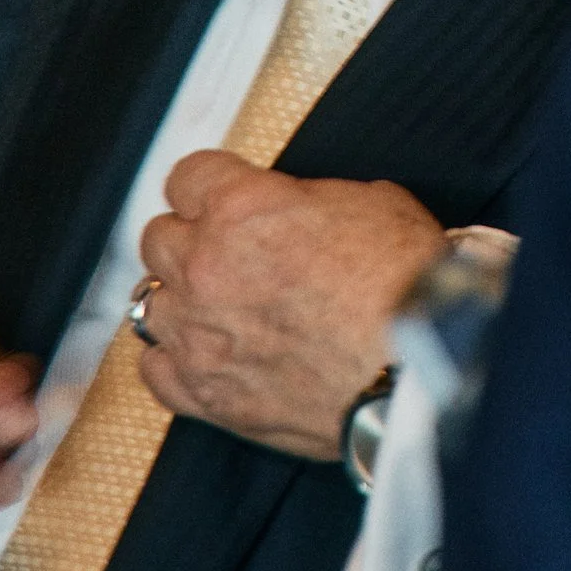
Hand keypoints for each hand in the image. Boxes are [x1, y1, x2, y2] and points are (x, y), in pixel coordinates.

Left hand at [136, 151, 446, 460]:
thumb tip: (297, 210)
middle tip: (227, 250)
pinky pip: (154, 371)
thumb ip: (309, 201)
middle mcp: (207, 267)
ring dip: (181, 299)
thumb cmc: (407, 285)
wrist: (421, 369)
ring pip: (149, 303)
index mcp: (243, 208)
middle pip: (158, 238)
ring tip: (218, 305)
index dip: (210, 184)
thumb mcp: (370, 202)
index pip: (187, 176)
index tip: (221, 195)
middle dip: (191, 238)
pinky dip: (175, 360)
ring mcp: (199, 335)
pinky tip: (206, 353)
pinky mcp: (205, 394)